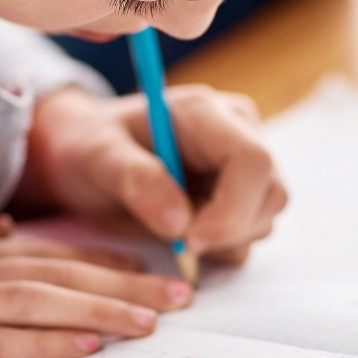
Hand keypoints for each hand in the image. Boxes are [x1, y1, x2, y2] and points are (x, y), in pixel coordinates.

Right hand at [0, 215, 191, 357]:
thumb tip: (11, 226)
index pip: (56, 252)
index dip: (109, 261)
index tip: (157, 271)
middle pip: (62, 273)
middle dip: (126, 284)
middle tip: (182, 296)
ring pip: (39, 303)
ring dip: (99, 312)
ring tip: (149, 325)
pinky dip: (41, 346)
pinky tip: (82, 351)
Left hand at [16, 84, 287, 263]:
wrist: (86, 154)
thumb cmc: (89, 147)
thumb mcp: (96, 157)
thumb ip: (135, 179)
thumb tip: (180, 222)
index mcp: (205, 112)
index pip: (252, 160)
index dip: (233, 209)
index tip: (192, 241)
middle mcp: (236, 131)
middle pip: (271, 193)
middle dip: (229, 230)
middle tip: (177, 243)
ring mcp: (243, 162)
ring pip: (266, 216)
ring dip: (224, 240)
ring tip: (170, 228)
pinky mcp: (242, 191)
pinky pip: (252, 231)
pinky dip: (222, 245)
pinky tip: (183, 231)